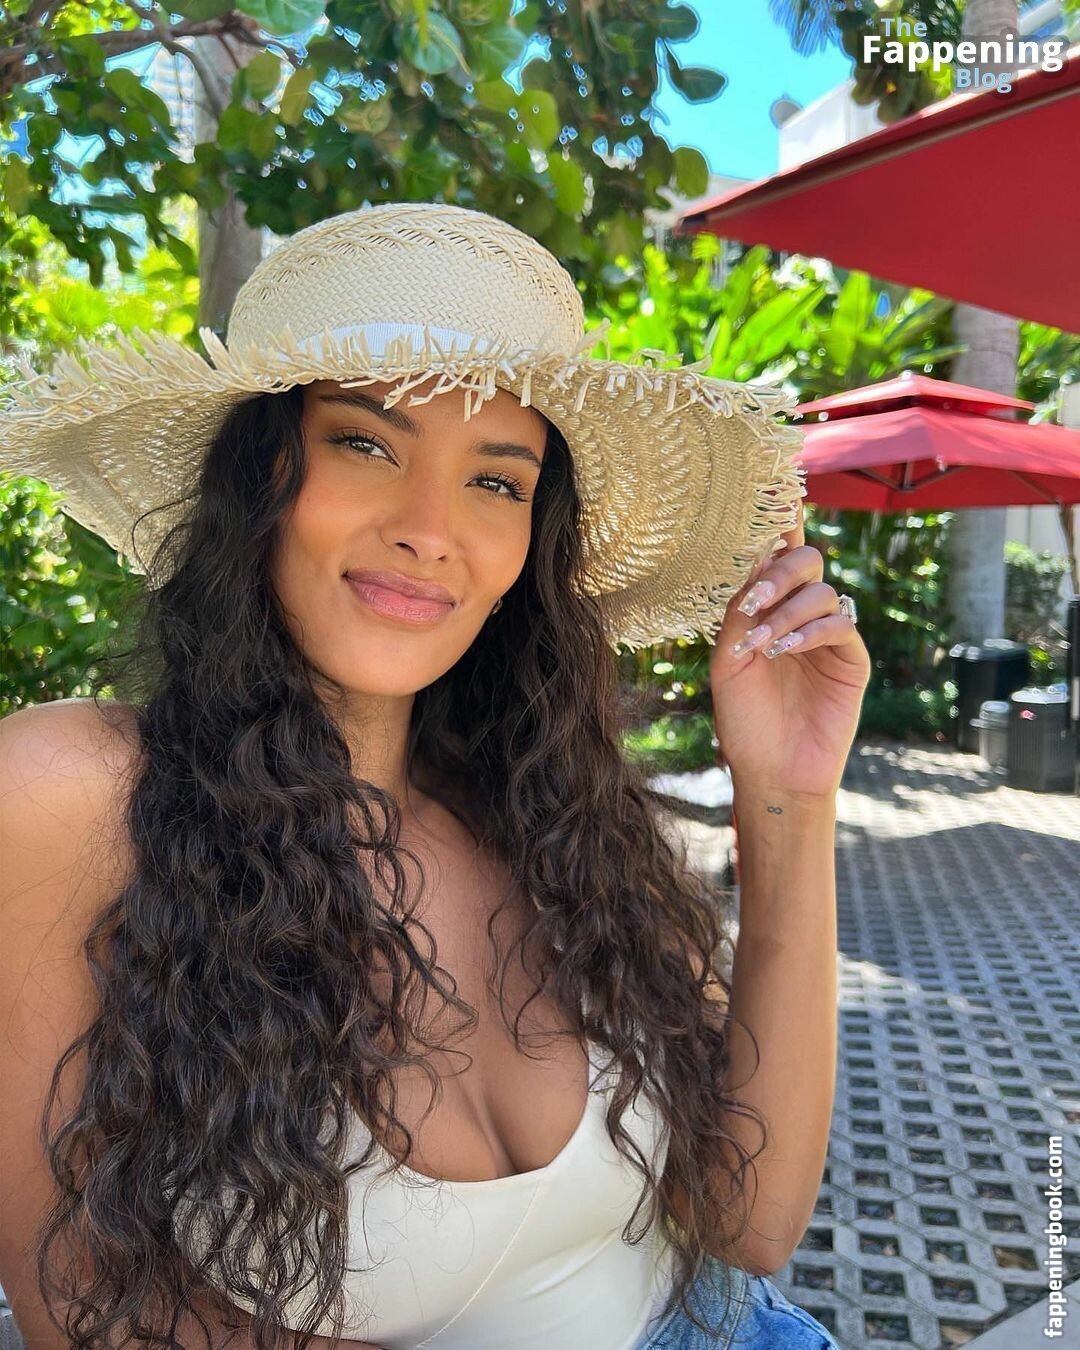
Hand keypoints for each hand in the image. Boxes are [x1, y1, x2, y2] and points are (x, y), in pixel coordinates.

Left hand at [706, 500, 870, 800]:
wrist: (771, 770)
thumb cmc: (744, 719)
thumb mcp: (729, 661)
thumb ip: (740, 611)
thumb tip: (752, 561)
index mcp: (766, 607)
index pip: (774, 553)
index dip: (778, 516)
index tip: (776, 481)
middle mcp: (799, 612)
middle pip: (805, 559)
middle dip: (779, 572)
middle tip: (754, 602)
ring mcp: (828, 634)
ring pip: (822, 590)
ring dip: (788, 611)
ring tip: (764, 645)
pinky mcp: (851, 658)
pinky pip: (840, 623)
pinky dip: (811, 630)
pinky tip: (787, 650)